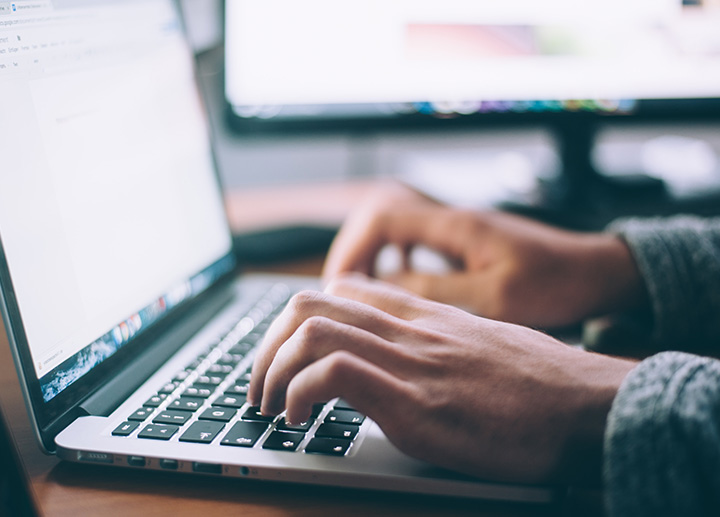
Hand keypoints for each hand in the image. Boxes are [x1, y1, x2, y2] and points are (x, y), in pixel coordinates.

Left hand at [250, 274, 636, 483]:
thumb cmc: (542, 384)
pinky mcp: (416, 403)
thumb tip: (405, 360)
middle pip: (309, 303)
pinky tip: (299, 420)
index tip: (286, 356)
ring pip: (311, 330)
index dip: (297, 320)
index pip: (341, 289)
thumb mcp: (482, 346)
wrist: (589, 406)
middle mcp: (410, 329)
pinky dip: (299, 394)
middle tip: (261, 386)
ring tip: (270, 406)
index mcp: (423, 315)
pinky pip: (334, 374)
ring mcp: (410, 362)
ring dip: (271, 370)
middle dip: (267, 345)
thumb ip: (436, 343)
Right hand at [323, 183, 646, 327]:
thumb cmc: (556, 283)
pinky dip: (394, 257)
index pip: (383, 216)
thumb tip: (386, 287)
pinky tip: (397, 282)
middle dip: (353, 249)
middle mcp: (452, 219)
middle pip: (380, 215)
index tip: (341, 284)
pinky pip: (414, 239)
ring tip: (360, 288)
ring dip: (371, 252)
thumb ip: (438, 290)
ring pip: (394, 225)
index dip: (352, 247)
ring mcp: (458, 228)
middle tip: (341, 289)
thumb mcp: (496, 297)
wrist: (595, 271)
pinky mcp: (465, 241)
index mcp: (456, 225)